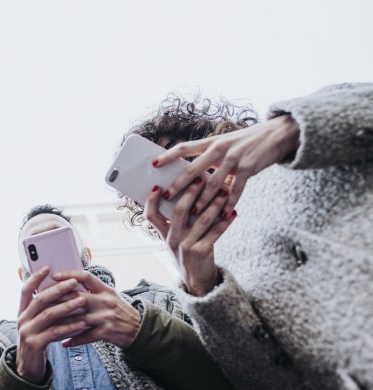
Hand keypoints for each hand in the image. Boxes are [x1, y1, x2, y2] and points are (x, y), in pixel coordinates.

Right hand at [15, 267, 87, 383]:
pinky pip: (54, 332)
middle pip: (40, 299)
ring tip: (82, 300)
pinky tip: (82, 323)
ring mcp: (26, 332)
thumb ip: (45, 309)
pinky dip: (69, 326)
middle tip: (74, 282)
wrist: (28, 368)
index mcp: (22, 311)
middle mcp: (22, 319)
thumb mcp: (37, 323)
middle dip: (58, 289)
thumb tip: (62, 290)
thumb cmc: (38, 341)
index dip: (35, 277)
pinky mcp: (35, 344)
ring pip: (48, 314)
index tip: (47, 267)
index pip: (25, 290)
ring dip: (67, 306)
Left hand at [49, 270, 140, 348]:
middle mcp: (105, 301)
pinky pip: (85, 336)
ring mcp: (106, 317)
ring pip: (78, 319)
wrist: (139, 330)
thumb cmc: (120, 311)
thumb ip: (93, 290)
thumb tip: (69, 283)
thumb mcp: (110, 296)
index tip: (54, 276)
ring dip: (61, 323)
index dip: (69, 275)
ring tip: (47, 324)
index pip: (86, 277)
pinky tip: (62, 342)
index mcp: (105, 289)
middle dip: (58, 300)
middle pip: (77, 297)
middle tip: (42, 302)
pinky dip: (73, 340)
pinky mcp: (106, 332)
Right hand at [145, 178, 236, 295]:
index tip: (158, 185)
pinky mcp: (202, 252)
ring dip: (214, 204)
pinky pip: (215, 232)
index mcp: (164, 235)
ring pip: (201, 219)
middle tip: (200, 179)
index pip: (151, 215)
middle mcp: (173, 239)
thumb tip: (189, 194)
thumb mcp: (177, 240)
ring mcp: (186, 246)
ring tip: (224, 192)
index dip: (151, 200)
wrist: (197, 282)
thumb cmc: (188, 255)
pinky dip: (226, 221)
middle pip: (178, 211)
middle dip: (190, 192)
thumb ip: (178, 222)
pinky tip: (233, 212)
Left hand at [154, 115, 298, 216]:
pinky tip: (223, 214)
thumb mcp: (226, 143)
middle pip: (193, 168)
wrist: (278, 133)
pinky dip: (229, 203)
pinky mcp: (248, 168)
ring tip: (192, 213)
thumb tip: (192, 173)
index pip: (184, 147)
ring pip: (213, 183)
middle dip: (179, 184)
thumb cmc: (248, 141)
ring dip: (202, 200)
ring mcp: (234, 158)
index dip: (167, 155)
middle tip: (167, 196)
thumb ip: (210, 156)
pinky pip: (235, 189)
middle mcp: (220, 148)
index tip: (153, 164)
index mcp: (212, 142)